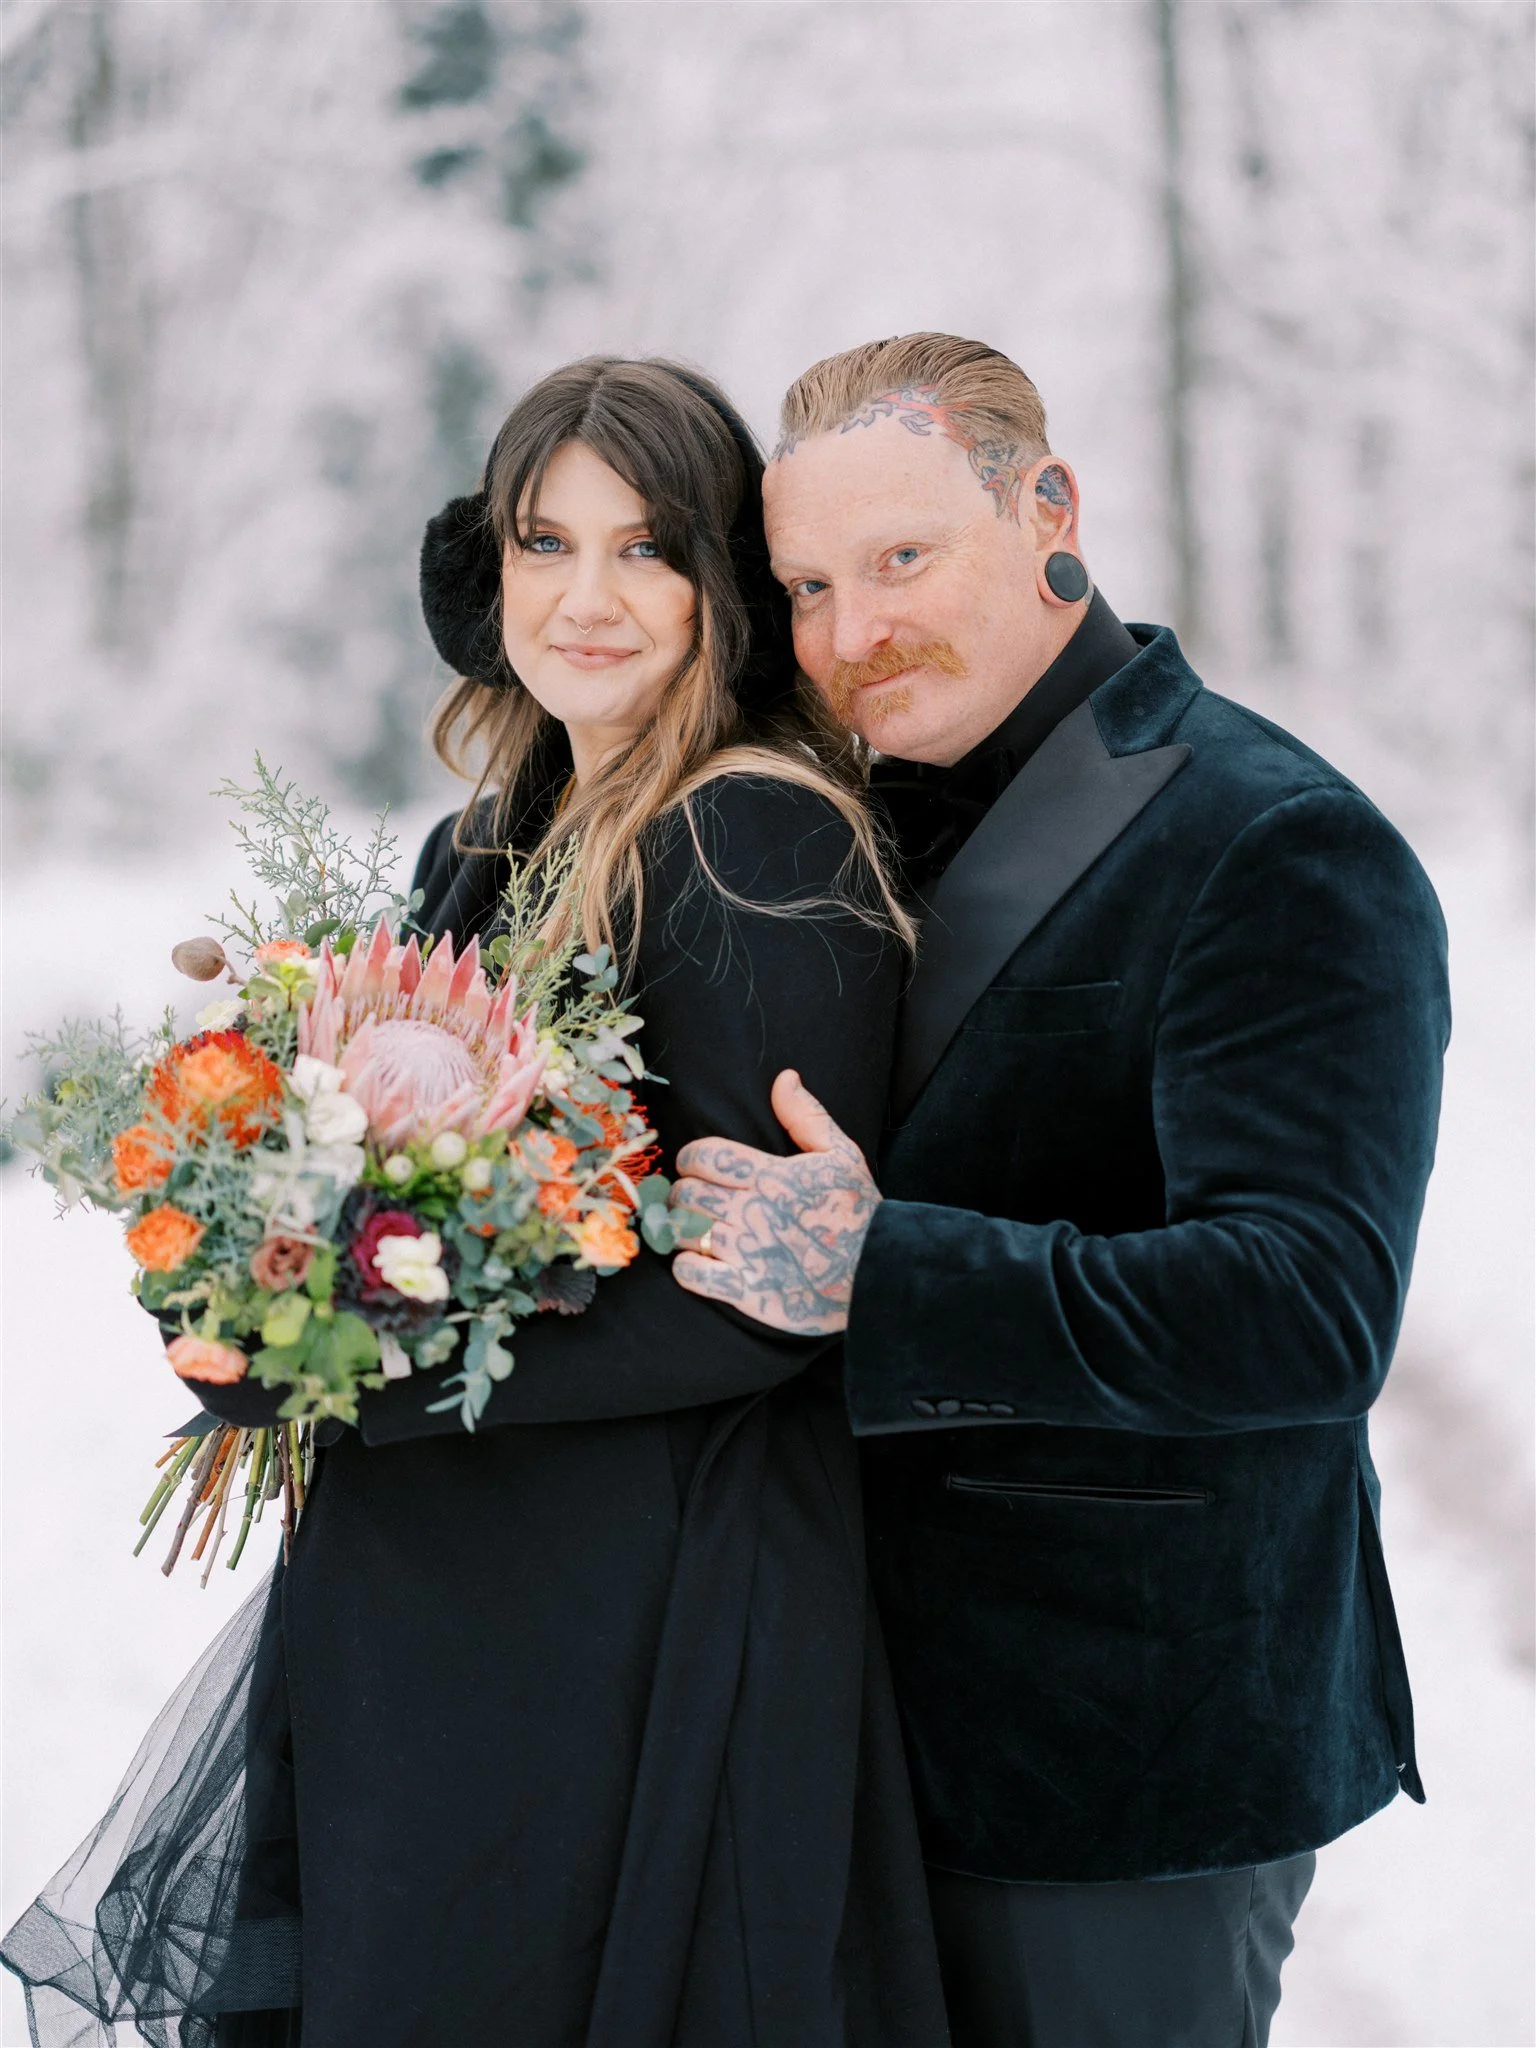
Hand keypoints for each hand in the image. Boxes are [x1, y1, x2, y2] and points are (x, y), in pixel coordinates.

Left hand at [669, 1069, 880, 1335]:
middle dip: (684, 1191)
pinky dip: (686, 1267)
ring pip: (683, 1231)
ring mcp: (748, 1253)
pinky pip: (692, 1275)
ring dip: (680, 1228)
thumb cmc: (857, 1211)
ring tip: (694, 1228)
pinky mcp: (747, 1290)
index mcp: (771, 1176)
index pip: (703, 1154)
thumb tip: (784, 1078)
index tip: (698, 1166)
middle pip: (687, 1192)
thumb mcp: (842, 1155)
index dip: (692, 1157)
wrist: (879, 1273)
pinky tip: (698, 1261)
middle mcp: (754, 1212)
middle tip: (695, 1197)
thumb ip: (806, 1116)